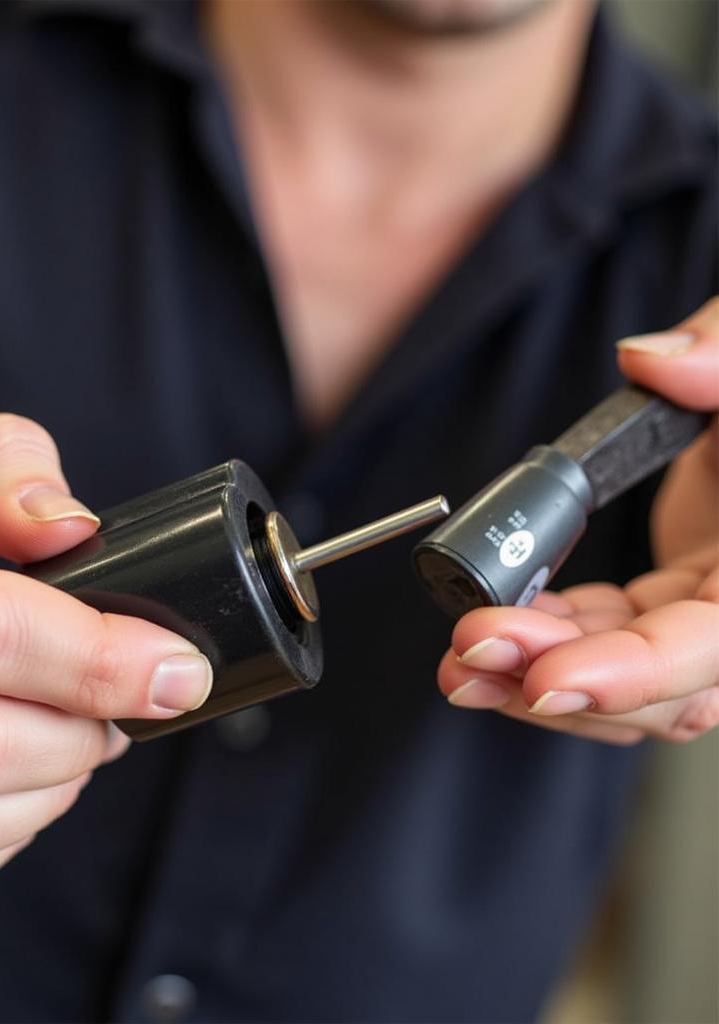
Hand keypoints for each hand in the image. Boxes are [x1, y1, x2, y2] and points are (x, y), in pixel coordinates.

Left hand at [438, 298, 718, 744]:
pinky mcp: (671, 600)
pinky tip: (491, 627)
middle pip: (658, 686)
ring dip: (534, 676)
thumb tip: (647, 361)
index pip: (712, 647)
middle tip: (469, 651)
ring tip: (457, 662)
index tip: (544, 678)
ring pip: (625, 680)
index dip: (633, 674)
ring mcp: (710, 614)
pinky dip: (546, 639)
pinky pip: (605, 636)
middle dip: (554, 675)